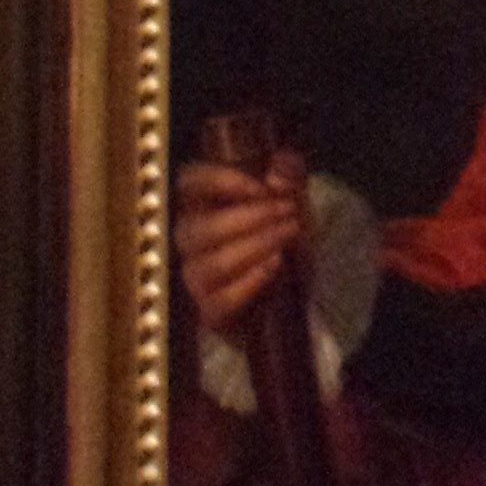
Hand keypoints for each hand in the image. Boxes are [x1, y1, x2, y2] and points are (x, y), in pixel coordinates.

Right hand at [174, 150, 305, 330]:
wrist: (299, 289)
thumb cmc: (285, 236)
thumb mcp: (296, 198)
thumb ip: (290, 175)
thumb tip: (278, 173)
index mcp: (202, 204)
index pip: (187, 185)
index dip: (218, 182)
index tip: (260, 188)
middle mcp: (191, 242)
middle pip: (199, 229)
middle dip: (250, 217)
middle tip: (288, 211)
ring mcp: (198, 279)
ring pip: (211, 265)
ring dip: (256, 245)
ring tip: (288, 234)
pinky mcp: (212, 312)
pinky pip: (220, 301)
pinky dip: (251, 280)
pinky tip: (277, 263)